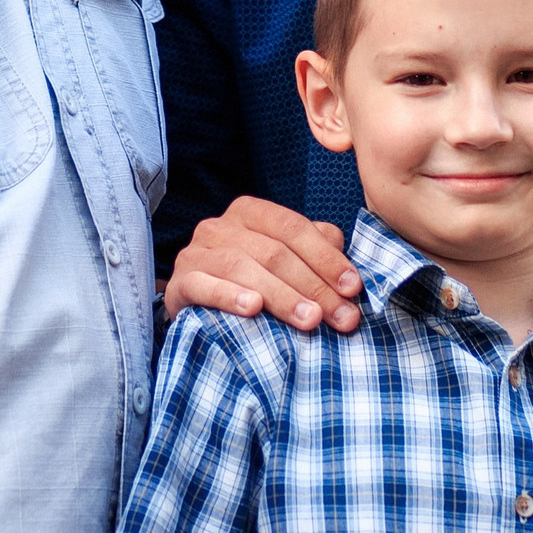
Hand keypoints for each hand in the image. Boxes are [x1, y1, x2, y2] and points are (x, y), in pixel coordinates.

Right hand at [164, 196, 363, 332]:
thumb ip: (314, 249)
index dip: (326, 257)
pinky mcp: (178, 283)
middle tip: (341, 317)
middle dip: (314, 286)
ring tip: (310, 320)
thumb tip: (341, 250)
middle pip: (273, 252)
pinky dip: (229, 296)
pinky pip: (203, 285)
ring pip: (242, 267)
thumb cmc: (251, 283)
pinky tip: (253, 310)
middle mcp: (219, 226)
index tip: (353, 288)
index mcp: (250, 212)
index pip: (292, 227)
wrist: (198, 308)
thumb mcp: (284, 261)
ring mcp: (195, 253)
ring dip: (281, 295)